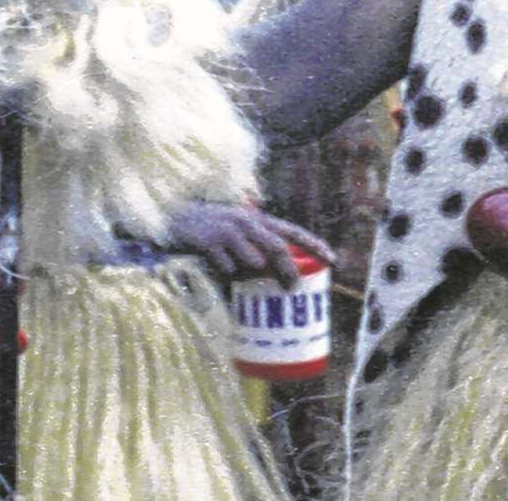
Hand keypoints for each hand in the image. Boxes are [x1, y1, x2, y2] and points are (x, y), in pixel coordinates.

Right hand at [165, 201, 335, 287]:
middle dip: (288, 270)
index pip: (294, 231)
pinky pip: (226, 268)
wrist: (175, 218)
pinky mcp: (209, 242)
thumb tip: (276, 276)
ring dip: (251, 274)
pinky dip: (226, 275)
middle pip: (278, 248)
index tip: (333, 261)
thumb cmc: (212, 231)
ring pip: (253, 260)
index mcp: (259, 220)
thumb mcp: (240, 232)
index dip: (315, 245)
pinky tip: (218, 269)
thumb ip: (258, 249)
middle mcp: (248, 221)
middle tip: (291, 289)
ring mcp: (228, 230)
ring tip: (240, 276)